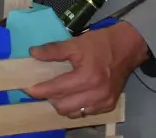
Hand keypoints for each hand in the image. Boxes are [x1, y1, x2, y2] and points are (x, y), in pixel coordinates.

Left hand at [25, 21, 148, 118]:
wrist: (128, 47)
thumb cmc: (101, 43)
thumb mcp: (76, 43)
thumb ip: (53, 50)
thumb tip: (33, 53)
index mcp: (87, 77)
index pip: (57, 89)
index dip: (40, 90)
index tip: (27, 89)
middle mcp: (96, 94)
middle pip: (64, 107)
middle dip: (50, 99)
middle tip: (43, 89)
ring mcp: (104, 102)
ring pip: (74, 113)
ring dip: (63, 105)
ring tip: (57, 93)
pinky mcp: (109, 105)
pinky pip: (86, 113)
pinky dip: (76, 107)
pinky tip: (72, 97)